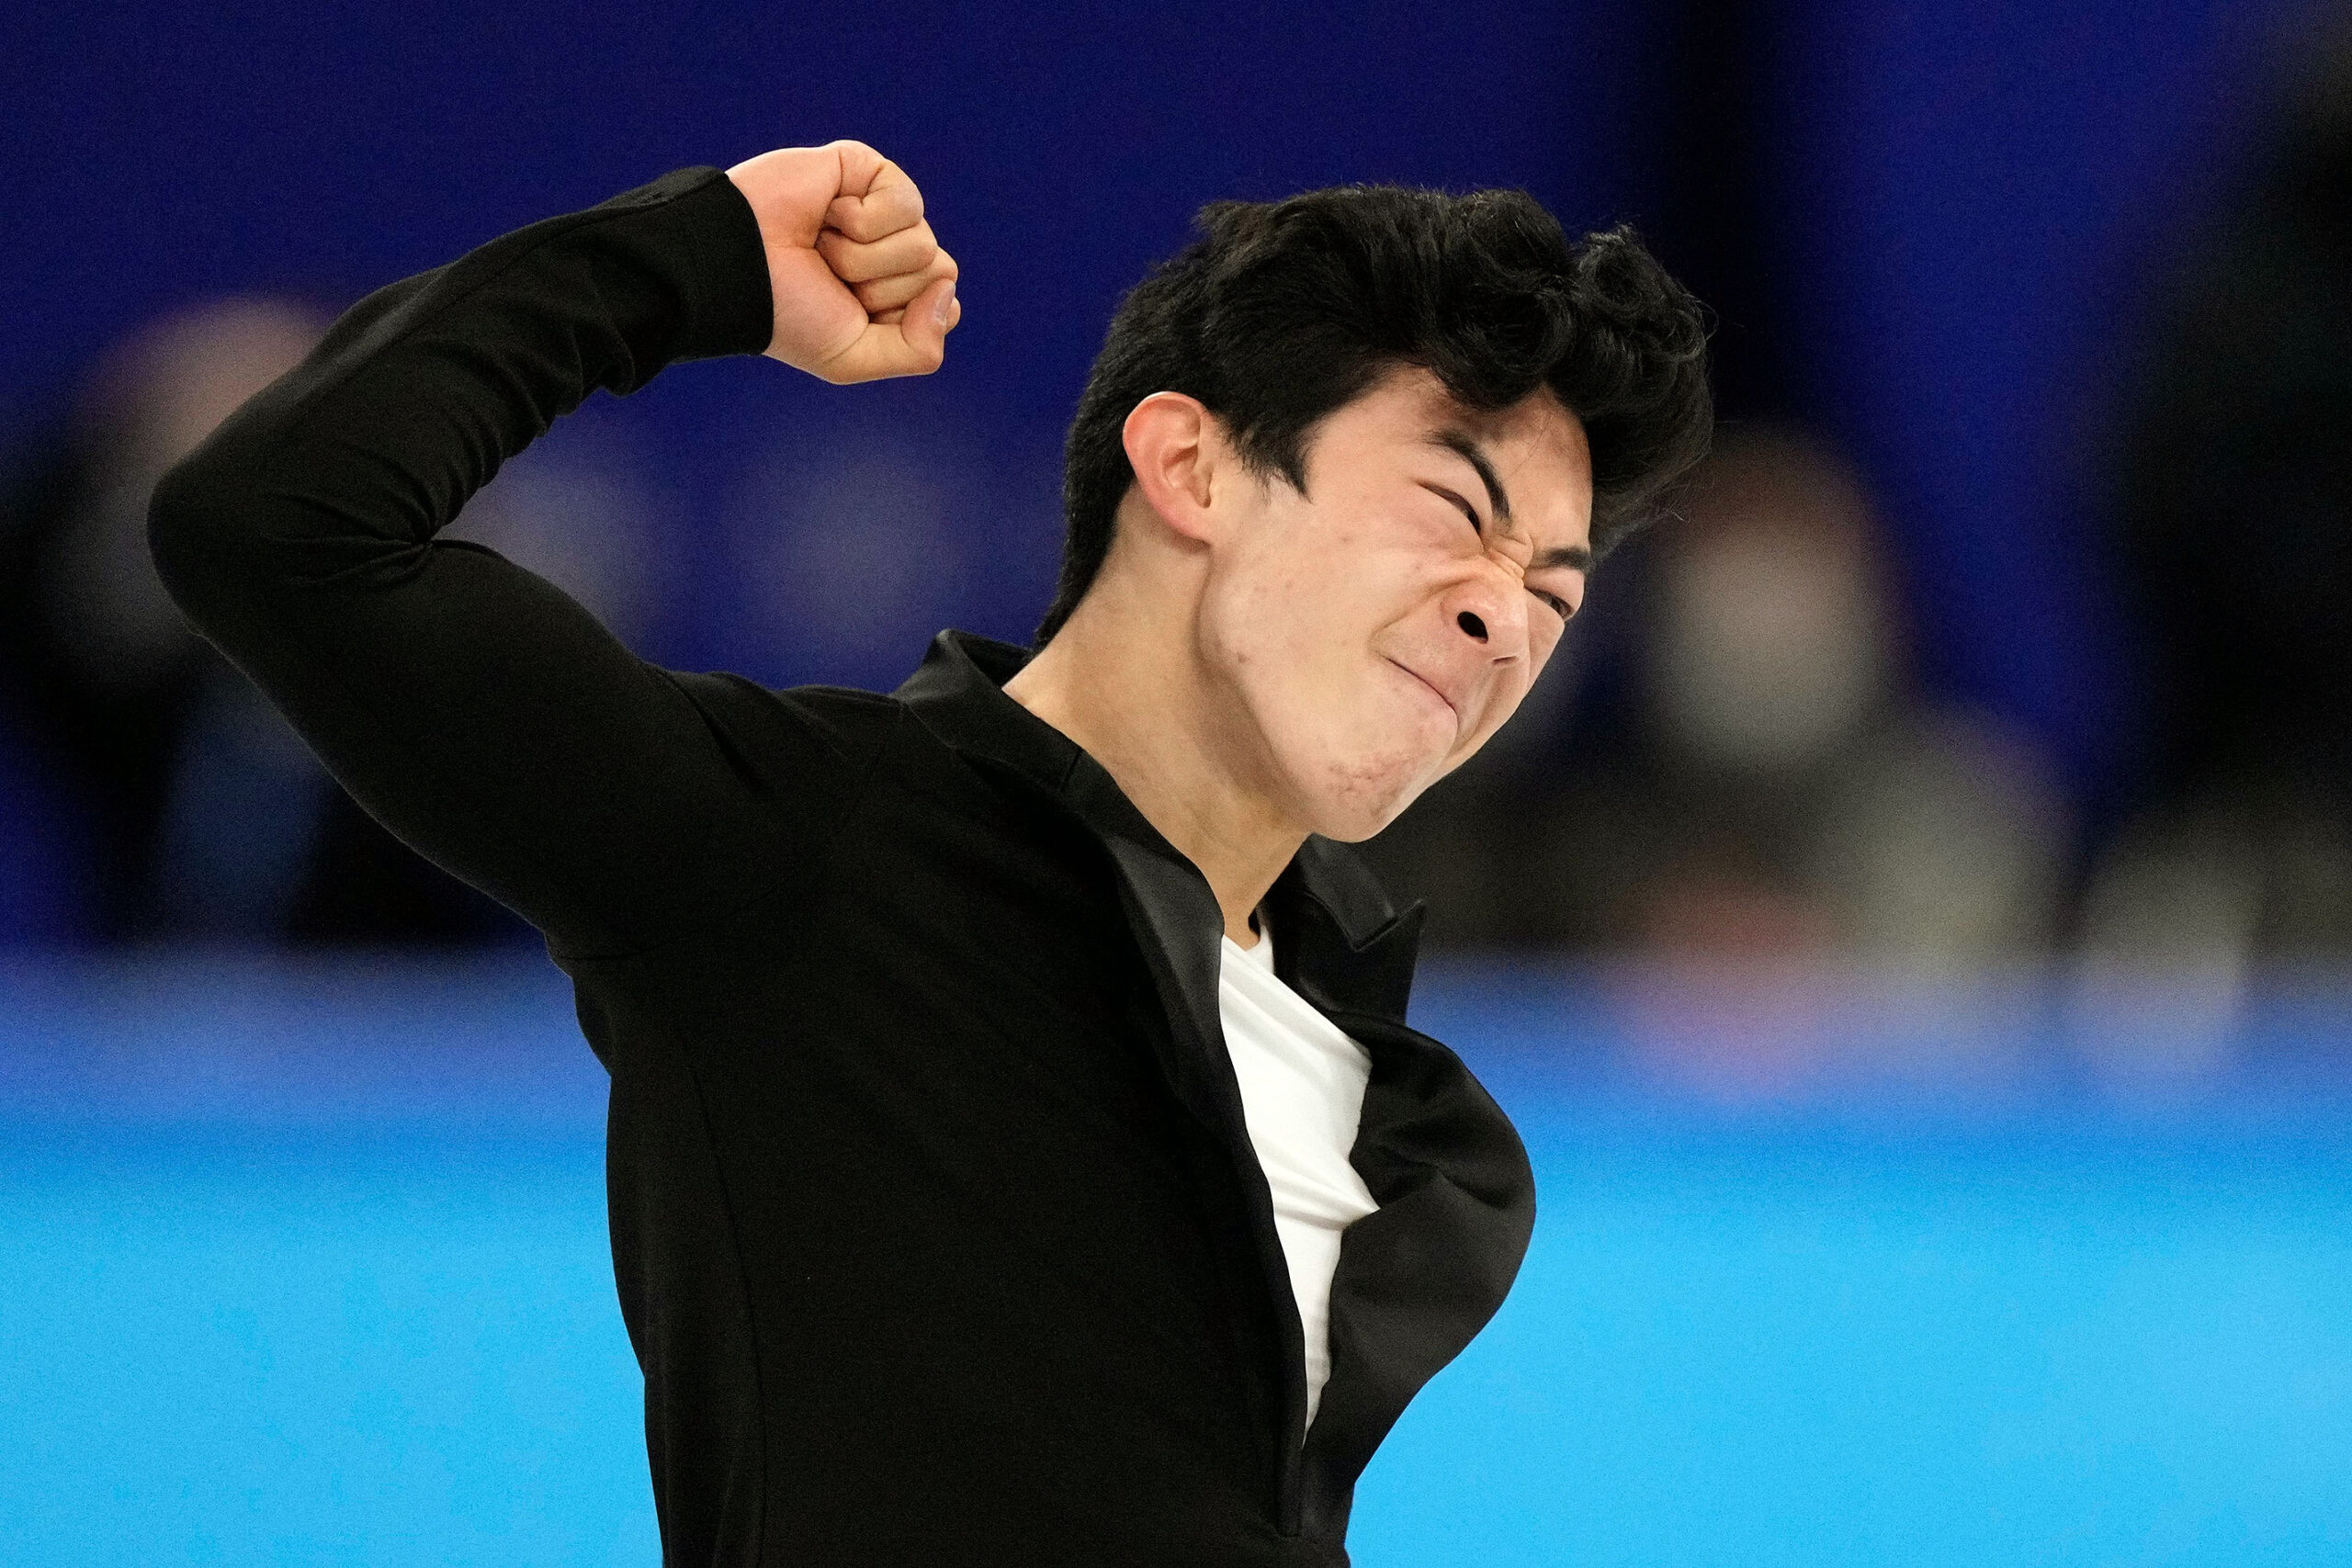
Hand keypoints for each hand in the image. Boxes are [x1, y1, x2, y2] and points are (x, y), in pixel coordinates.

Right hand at [724, 141, 961, 383]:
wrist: (736, 268)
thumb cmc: (787, 314)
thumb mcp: (854, 358)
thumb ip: (919, 351)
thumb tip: (949, 292)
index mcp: (892, 295)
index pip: (945, 307)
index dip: (900, 318)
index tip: (851, 314)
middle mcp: (891, 252)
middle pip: (940, 271)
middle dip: (881, 288)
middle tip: (828, 276)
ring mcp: (881, 210)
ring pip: (923, 244)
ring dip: (863, 257)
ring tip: (821, 247)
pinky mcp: (867, 170)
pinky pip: (906, 203)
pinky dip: (863, 220)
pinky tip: (827, 214)